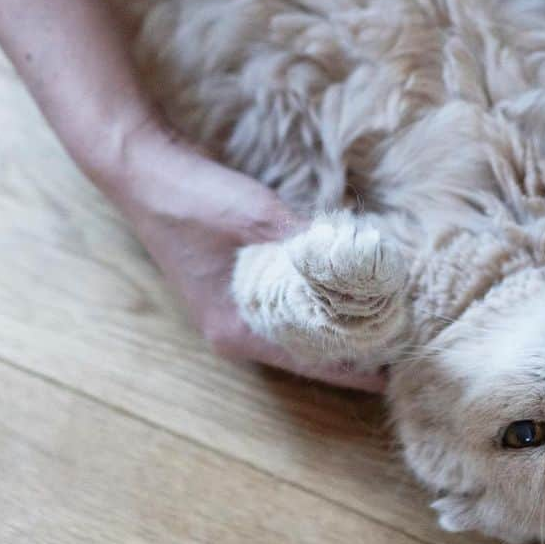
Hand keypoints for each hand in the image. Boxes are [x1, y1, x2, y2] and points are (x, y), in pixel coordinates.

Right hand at [97, 117, 386, 392]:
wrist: (145, 170)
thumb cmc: (195, 200)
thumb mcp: (258, 218)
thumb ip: (307, 243)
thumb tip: (362, 258)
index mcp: (236, 328)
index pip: (308, 362)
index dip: (353, 369)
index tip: (395, 374)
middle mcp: (234, 327)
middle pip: (305, 351)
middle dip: (350, 347)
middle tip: (399, 338)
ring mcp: (232, 306)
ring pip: (296, 327)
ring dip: (335, 323)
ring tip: (381, 317)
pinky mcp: (235, 282)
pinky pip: (285, 304)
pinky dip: (316, 300)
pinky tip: (344, 287)